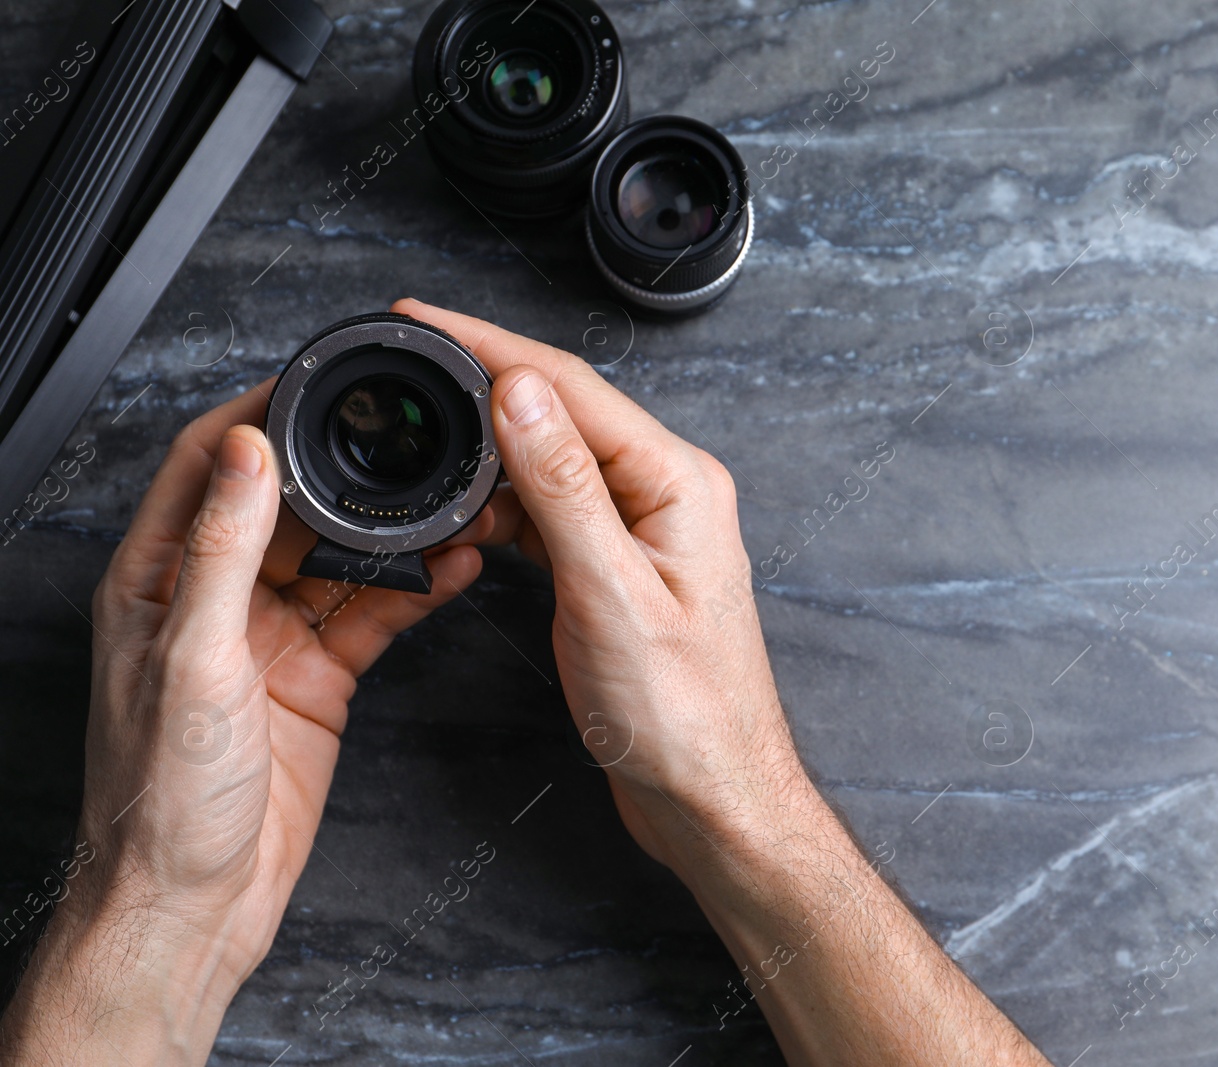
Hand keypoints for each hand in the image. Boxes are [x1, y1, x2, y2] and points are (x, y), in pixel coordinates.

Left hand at [0, 383, 488, 1063]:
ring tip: (447, 506)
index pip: (204, 467)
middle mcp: (213, 601)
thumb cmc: (160, 797)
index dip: (255, 418)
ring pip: (339, 558)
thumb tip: (244, 452)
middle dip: (344, 473)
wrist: (196, 901)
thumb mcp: (192, 657)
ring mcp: (269, 638)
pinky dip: (413, 590)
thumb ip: (222, 551)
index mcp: (157, 582)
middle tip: (401, 443)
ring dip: (391, 534)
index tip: (312, 385)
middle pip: (285, 507)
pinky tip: (451, 568)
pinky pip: (371, 613)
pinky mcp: (317, 677)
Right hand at [390, 299, 805, 868]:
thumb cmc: (684, 716)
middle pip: (563, 411)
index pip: (572, 387)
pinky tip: (465, 511)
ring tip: (424, 427)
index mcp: (678, 483)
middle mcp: (667, 493)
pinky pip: (555, 513)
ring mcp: (645, 531)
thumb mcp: (611, 594)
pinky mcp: (621, 569)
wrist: (711, 798)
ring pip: (554, 461)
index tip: (423, 319)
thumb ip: (563, 489)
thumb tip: (519, 392)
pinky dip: (505, 505)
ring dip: (490, 445)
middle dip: (484, 379)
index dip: (490, 346)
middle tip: (410, 357)